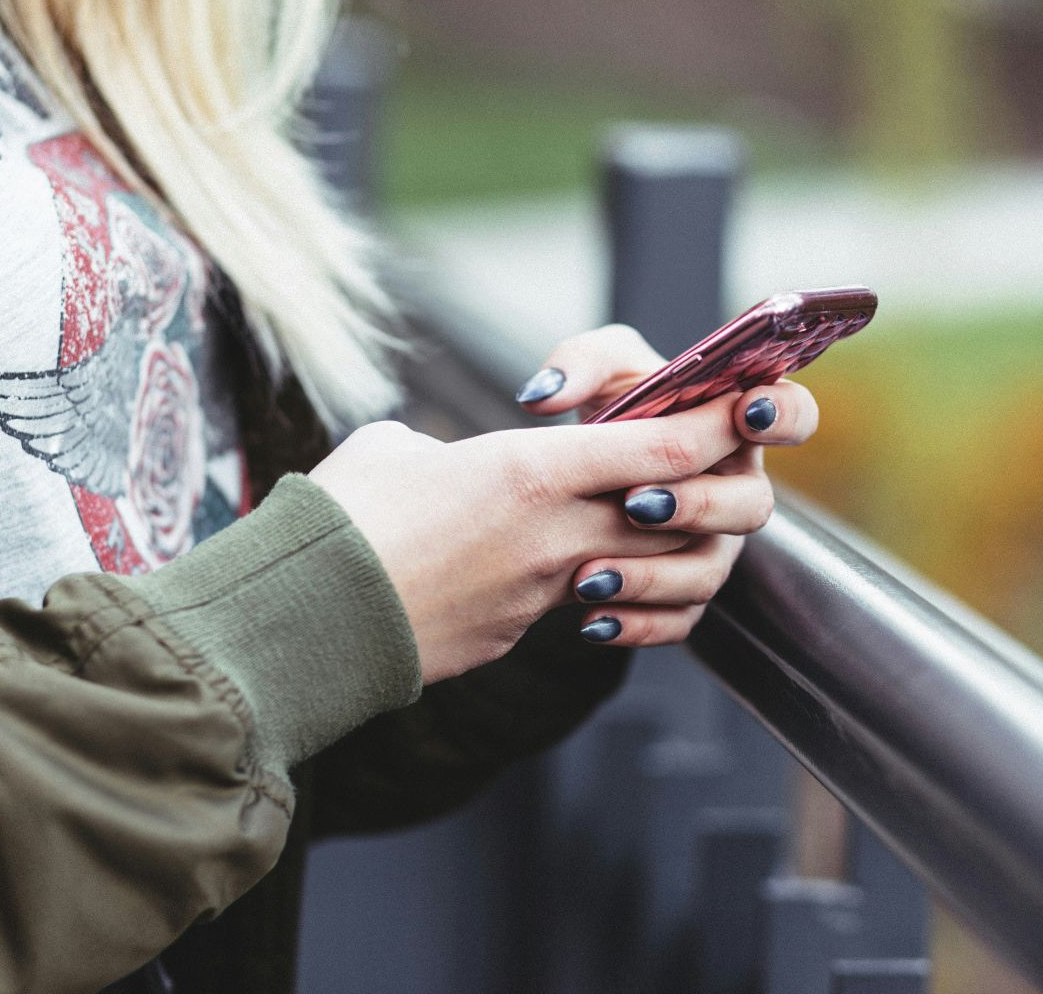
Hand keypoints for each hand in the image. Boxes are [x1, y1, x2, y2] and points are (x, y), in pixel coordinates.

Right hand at [311, 394, 760, 684]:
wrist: (304, 622)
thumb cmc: (339, 518)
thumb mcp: (396, 450)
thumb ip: (449, 449)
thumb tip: (448, 466)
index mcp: (531, 472)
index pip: (664, 447)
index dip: (714, 426)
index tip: (738, 407)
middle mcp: (556, 535)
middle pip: (676, 513)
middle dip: (703, 489)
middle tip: (700, 466)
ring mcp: (543, 594)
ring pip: (641, 566)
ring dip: (655, 546)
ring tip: (635, 522)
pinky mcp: (518, 634)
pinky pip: (584, 607)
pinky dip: (597, 589)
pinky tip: (572, 575)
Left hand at [513, 324, 819, 647]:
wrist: (577, 477)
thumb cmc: (610, 408)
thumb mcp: (596, 370)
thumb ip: (578, 363)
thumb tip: (544, 397)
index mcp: (736, 425)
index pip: (793, 415)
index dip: (783, 415)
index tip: (745, 412)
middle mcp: (736, 489)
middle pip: (753, 506)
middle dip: (698, 504)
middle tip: (636, 502)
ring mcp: (715, 546)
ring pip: (709, 572)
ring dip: (653, 575)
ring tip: (590, 574)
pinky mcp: (684, 593)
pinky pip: (677, 620)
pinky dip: (635, 624)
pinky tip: (592, 620)